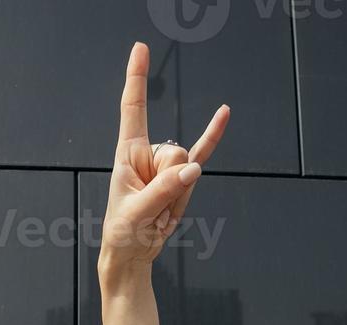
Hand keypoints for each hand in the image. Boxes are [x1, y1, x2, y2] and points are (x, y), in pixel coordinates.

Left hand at [98, 41, 228, 274]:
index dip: (137, 79)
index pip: (133, 109)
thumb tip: (192, 170)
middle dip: (168, 182)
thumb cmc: (123, 231)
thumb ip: (163, 191)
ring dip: (178, 194)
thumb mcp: (135, 213)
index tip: (140, 49)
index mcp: (127, 153)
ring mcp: (168, 166)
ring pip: (189, 165)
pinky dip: (213, 135)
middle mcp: (148, 153)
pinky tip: (223, 113)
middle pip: (174, 151)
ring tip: (159, 211)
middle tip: (151, 206)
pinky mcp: (183, 180)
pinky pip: (202, 153)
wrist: (133, 253)